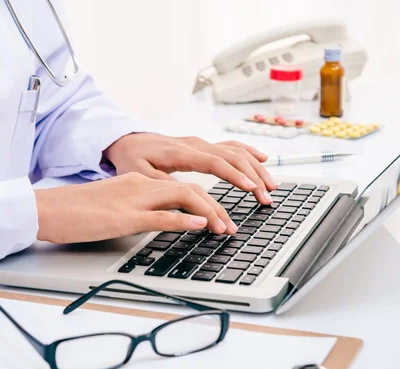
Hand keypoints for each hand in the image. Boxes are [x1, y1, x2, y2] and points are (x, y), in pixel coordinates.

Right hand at [34, 172, 236, 243]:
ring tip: (224, 229)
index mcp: (137, 182)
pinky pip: (161, 215)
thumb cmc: (76, 211)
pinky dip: (185, 219)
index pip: (182, 186)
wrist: (47, 209)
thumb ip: (138, 209)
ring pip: (184, 196)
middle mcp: (140, 186)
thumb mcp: (113, 205)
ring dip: (211, 213)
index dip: (208, 201)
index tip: (221, 217)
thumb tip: (161, 221)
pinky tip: (201, 225)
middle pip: (191, 189)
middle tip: (232, 226)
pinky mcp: (124, 216)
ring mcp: (133, 199)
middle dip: (219, 207)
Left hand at [103, 133, 277, 204]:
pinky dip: (248, 152)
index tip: (251, 188)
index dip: (235, 175)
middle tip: (266, 197)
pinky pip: (231, 146)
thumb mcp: (139, 174)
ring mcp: (200, 143)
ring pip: (235, 151)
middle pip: (232, 157)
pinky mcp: (202, 145)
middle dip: (253, 177)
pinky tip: (262, 160)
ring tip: (271, 186)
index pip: (215, 162)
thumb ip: (162, 183)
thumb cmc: (132, 159)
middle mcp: (195, 145)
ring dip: (256, 167)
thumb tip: (185, 195)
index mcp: (180, 153)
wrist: (127, 140)